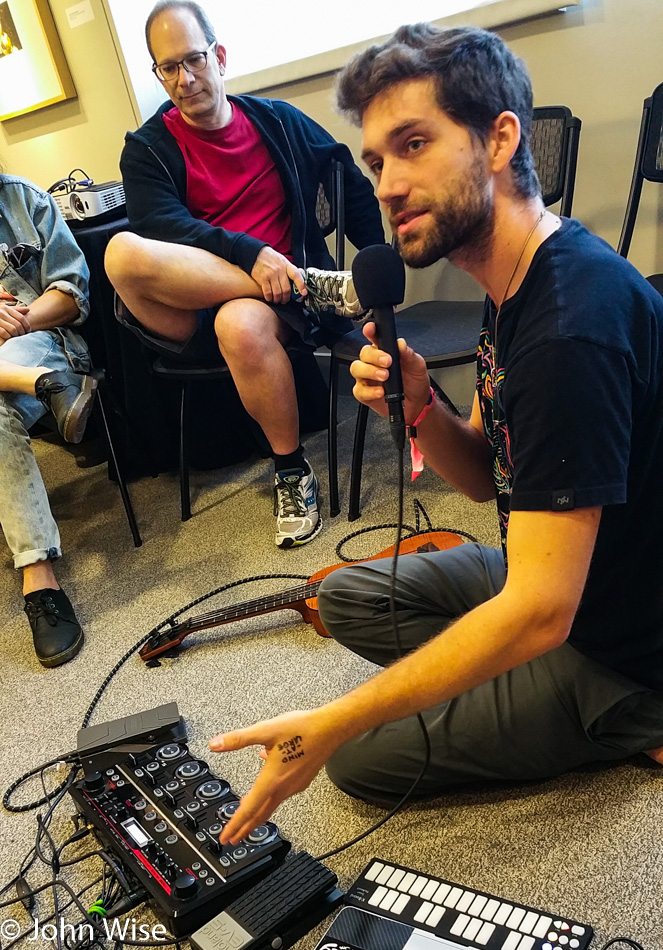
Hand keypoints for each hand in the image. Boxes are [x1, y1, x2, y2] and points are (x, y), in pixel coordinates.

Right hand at [0, 303, 29, 342]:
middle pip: (18, 324)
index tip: (29, 331)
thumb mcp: (4, 309)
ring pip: (12, 329)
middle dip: (22, 332)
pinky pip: (4, 333)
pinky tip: (9, 338)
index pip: (21, 317)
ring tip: (17, 338)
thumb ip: (15, 310)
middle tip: (23, 336)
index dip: (27, 325)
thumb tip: (28, 310)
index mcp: (5, 308)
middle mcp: (1, 312)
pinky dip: (8, 337)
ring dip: (16, 335)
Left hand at [208, 708, 340, 843]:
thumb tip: (216, 744)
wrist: (330, 729)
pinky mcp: (302, 780)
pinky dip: (270, 796)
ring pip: (272, 804)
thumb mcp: (265, 730)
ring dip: (258, 813)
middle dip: (245, 828)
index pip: (249, 809)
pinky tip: (267, 784)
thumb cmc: (303, 729)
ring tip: (248, 816)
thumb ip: (238, 739)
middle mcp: (284, 787)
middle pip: (261, 814)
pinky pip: (282, 793)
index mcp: (272, 780)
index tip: (226, 837)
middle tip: (234, 839)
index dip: (235, 825)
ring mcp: (295, 785)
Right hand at [251, 247, 306, 304]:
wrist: (255, 254)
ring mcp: (271, 274)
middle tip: (285, 300)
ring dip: (278, 299)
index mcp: (286, 265)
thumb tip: (296, 281)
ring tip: (277, 300)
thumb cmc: (270, 258)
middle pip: (286, 289)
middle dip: (286, 298)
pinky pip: (268, 292)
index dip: (301, 285)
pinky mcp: (263, 278)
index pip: (296, 275)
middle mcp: (279, 270)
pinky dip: (269, 298)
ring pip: (278, 293)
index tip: (304, 293)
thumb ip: (289, 270)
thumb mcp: (282, 260)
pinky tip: (270, 298)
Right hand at [351, 321, 430, 423]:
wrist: (417, 404)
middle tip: (387, 362)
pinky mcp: (364, 393)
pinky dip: (369, 391)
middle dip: (374, 356)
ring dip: (369, 371)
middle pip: (364, 353)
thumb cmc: (415, 382)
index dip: (370, 331)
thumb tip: (401, 344)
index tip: (370, 329)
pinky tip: (380, 392)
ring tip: (385, 376)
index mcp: (385, 351)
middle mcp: (373, 362)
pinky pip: (359, 390)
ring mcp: (367, 378)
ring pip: (356, 369)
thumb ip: (409, 354)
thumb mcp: (417, 366)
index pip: (374, 337)